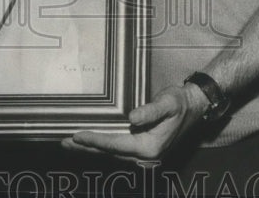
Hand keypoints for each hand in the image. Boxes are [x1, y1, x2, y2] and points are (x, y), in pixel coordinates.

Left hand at [62, 83, 207, 161]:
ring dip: (91, 149)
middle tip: (64, 142)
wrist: (194, 108)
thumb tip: (132, 118)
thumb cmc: (180, 103)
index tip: (77, 135)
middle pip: (109, 153)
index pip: (115, 144)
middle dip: (86, 148)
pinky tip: (90, 143)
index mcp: (149, 147)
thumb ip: (150, 111)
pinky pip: (117, 151)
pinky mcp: (141, 150)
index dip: (95, 140)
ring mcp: (143, 155)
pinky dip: (101, 147)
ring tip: (70, 144)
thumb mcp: (167, 103)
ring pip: (111, 154)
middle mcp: (145, 156)